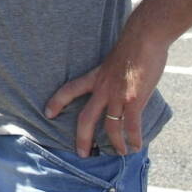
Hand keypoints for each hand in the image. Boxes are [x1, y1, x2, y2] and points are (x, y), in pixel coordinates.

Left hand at [43, 33, 168, 155]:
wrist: (144, 37)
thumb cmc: (132, 46)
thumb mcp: (113, 60)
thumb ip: (112, 75)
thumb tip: (118, 83)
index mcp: (95, 77)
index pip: (69, 90)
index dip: (57, 102)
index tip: (47, 113)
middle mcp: (102, 88)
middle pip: (85, 118)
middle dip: (82, 138)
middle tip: (82, 153)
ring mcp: (117, 95)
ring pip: (110, 127)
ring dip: (115, 143)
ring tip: (120, 152)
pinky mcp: (134, 100)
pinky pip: (131, 126)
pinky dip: (133, 139)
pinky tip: (136, 146)